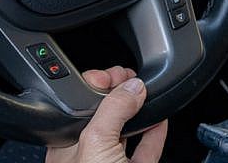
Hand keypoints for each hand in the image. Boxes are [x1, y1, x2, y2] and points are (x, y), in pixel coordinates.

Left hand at [47, 68, 166, 162]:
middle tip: (133, 80)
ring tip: (147, 93)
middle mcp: (88, 153)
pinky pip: (146, 149)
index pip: (80, 103)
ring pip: (125, 131)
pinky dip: (155, 133)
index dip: (97, 84)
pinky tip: (160, 120)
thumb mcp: (97, 141)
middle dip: (120, 93)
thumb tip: (131, 87)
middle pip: (106, 114)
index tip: (112, 74)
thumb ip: (113, 109)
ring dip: (138, 111)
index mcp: (67, 143)